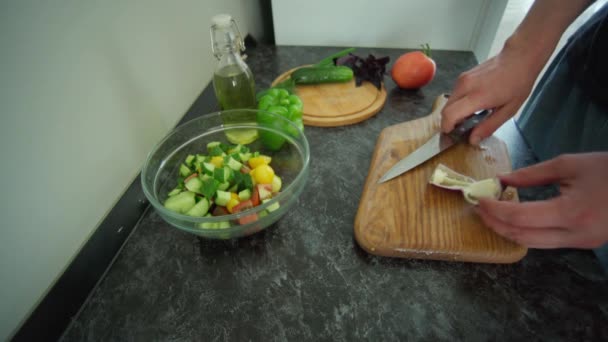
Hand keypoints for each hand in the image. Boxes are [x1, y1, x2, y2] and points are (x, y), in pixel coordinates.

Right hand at [441, 43, 539, 144]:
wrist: (518, 58)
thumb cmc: (518, 84)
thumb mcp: (508, 111)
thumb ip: (488, 126)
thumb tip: (472, 140)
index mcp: (477, 97)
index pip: (449, 115)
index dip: (447, 128)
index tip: (452, 136)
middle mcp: (464, 87)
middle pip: (445, 110)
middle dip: (450, 123)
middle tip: (462, 130)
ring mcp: (462, 79)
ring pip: (448, 102)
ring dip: (454, 113)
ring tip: (470, 118)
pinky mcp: (463, 76)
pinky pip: (454, 95)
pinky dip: (458, 104)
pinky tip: (472, 106)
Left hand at [475, 153, 607, 248]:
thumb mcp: (568, 164)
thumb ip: (531, 174)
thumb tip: (501, 180)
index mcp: (571, 212)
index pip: (520, 217)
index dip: (495, 210)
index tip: (480, 198)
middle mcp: (575, 235)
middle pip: (522, 237)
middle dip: (495, 224)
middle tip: (479, 208)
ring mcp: (580, 243)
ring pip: (532, 244)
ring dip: (508, 230)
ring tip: (491, 213)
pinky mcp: (583, 243)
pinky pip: (546, 242)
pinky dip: (525, 231)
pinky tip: (514, 217)